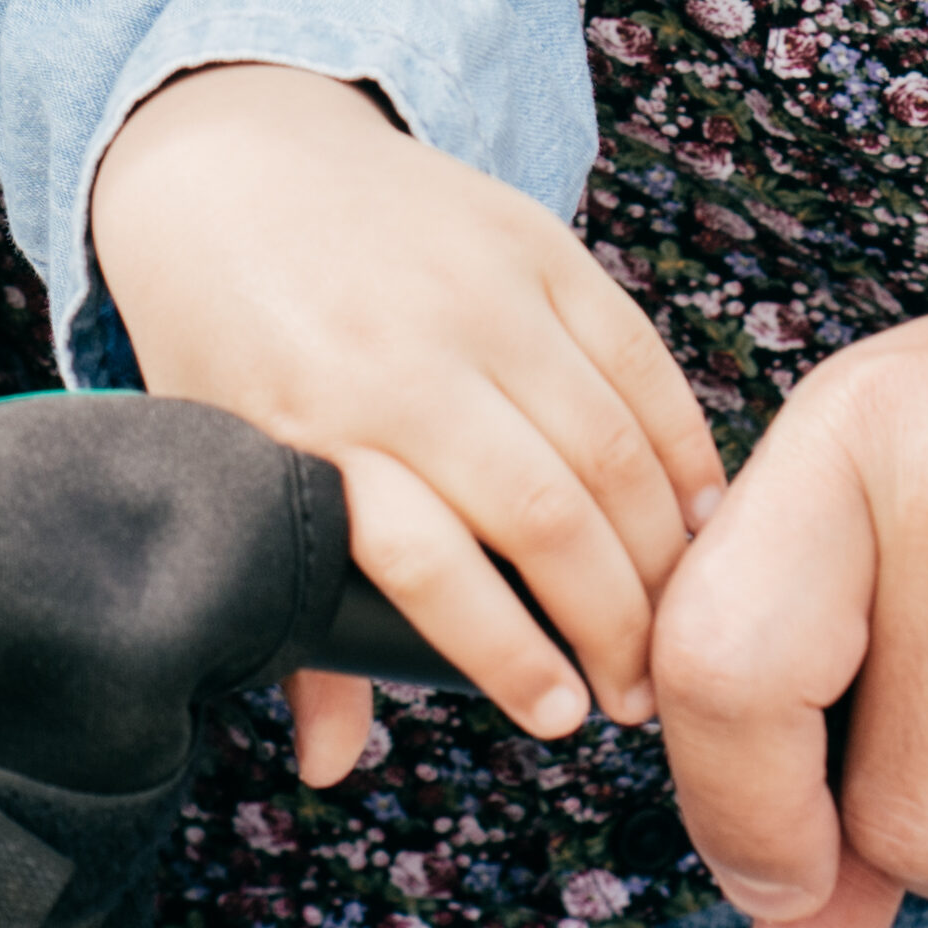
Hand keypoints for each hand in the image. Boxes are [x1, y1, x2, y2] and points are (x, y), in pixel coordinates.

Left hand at [86, 60, 722, 778]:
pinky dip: (685, 447)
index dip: (507, 654)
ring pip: (607, 447)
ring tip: (679, 627)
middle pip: (542, 517)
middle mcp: (395, 360)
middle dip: (612, 626)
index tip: (557, 716)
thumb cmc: (222, 334)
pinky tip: (704, 519)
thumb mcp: (225, 461)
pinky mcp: (532, 243)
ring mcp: (472, 294)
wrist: (231, 160)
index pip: (429, 564)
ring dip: (663, 555)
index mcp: (308, 428)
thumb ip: (293, 606)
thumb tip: (329, 767)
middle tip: (640, 695)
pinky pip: (637, 359)